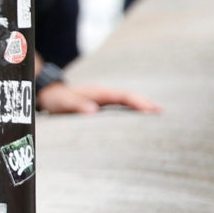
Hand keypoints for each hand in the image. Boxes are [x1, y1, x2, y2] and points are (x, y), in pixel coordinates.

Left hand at [38, 80, 161, 115]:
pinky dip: (133, 111)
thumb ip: (77, 105)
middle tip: (162, 113)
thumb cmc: (57, 100)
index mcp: (100, 92)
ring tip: (158, 116)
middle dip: (146, 103)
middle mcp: (105, 94)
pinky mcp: (103, 105)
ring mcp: (105, 99)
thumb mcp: (64, 103)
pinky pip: (121, 107)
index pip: (124, 96)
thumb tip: (93, 111)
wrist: (50, 95)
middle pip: (130, 97)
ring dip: (142, 107)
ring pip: (128, 102)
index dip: (138, 102)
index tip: (151, 111)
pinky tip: (140, 120)